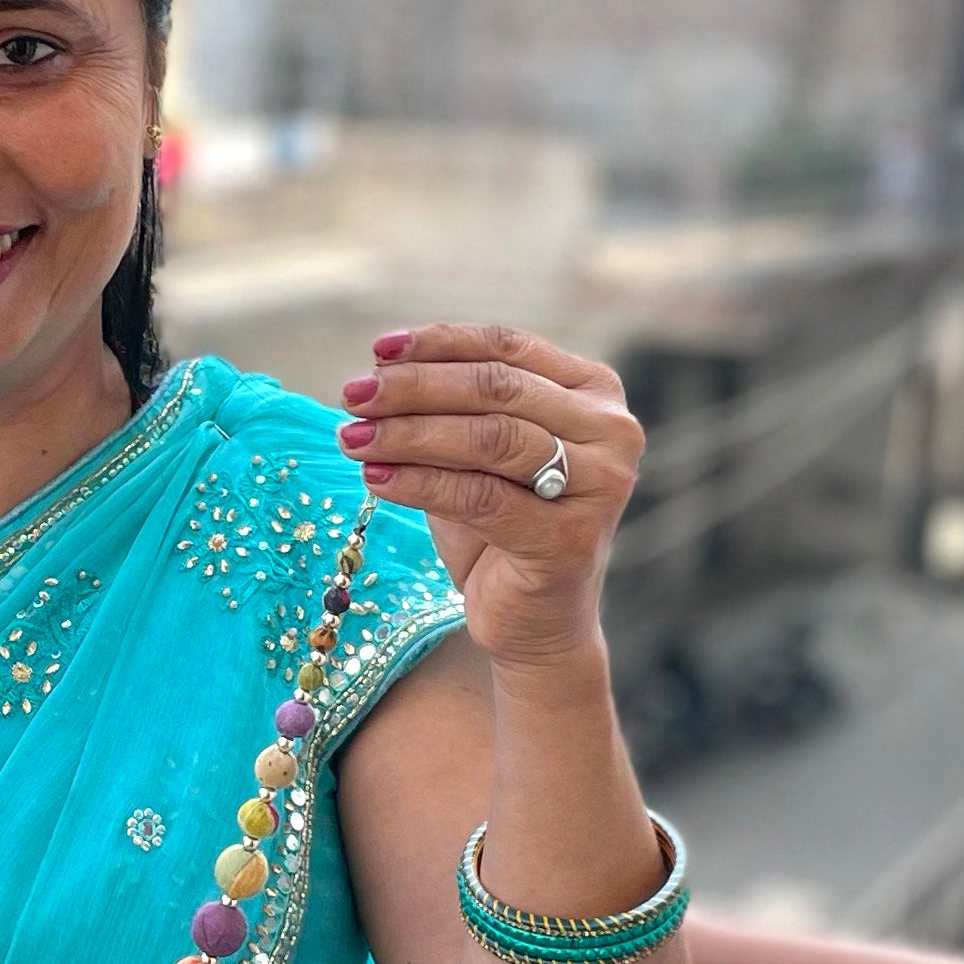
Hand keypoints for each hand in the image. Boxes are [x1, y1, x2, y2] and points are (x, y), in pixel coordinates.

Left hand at [337, 323, 641, 675]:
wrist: (531, 619)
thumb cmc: (498, 526)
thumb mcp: (471, 455)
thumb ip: (445, 409)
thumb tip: (378, 370)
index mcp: (593, 392)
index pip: (507, 348)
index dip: (438, 344)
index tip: (376, 351)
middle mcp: (610, 431)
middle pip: (495, 389)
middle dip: (414, 388)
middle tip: (353, 395)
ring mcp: (600, 485)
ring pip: (489, 438)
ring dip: (409, 433)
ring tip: (353, 438)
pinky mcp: (570, 538)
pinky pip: (479, 497)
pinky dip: (419, 484)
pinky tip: (375, 478)